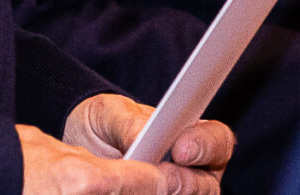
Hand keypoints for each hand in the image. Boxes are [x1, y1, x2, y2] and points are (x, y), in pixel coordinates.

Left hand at [18, 94, 232, 194]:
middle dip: (186, 182)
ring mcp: (180, 193)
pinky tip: (130, 193)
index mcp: (195, 136)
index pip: (218, 140)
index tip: (181, 149)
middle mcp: (195, 171)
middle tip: (160, 178)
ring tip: (137, 189)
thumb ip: (130, 122)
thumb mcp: (111, 114)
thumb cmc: (106, 123)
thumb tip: (143, 136)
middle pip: (207, 184)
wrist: (81, 145)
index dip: (205, 145)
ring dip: (167, 194)